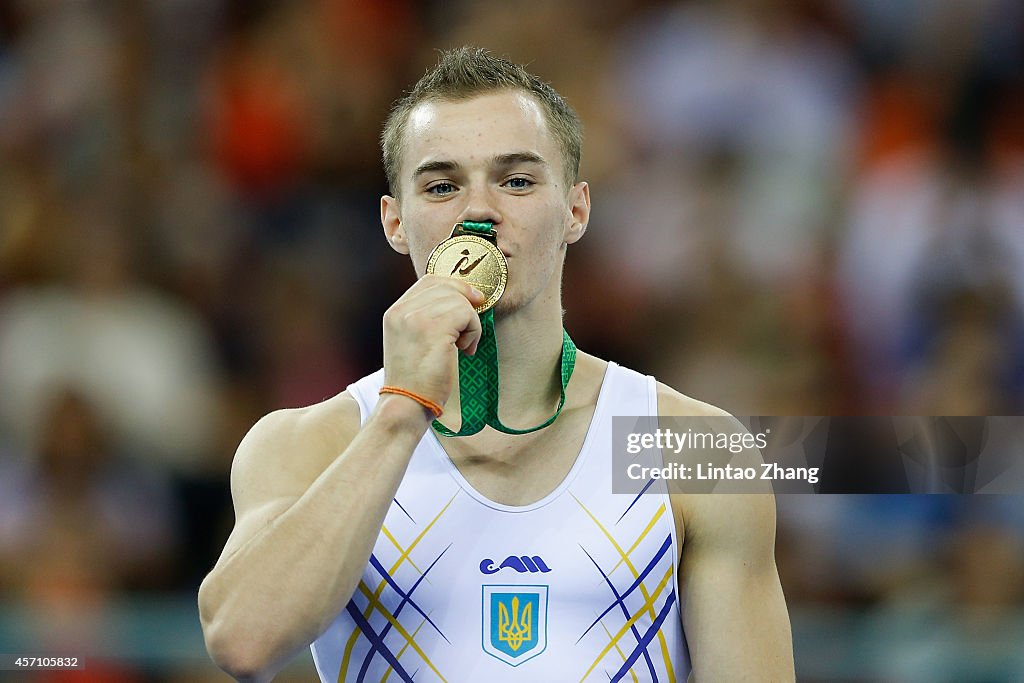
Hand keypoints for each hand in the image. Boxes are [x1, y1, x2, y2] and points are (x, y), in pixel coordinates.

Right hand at [382, 274, 484, 410]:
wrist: (407, 404)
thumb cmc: (415, 380)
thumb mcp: (411, 341)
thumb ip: (426, 318)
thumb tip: (463, 298)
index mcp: (395, 312)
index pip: (429, 281)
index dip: (455, 286)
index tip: (472, 301)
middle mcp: (403, 311)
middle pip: (447, 287)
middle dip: (466, 306)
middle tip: (466, 334)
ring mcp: (417, 318)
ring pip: (460, 301)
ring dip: (471, 323)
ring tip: (463, 346)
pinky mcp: (435, 329)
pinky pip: (468, 315)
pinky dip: (474, 332)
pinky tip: (465, 350)